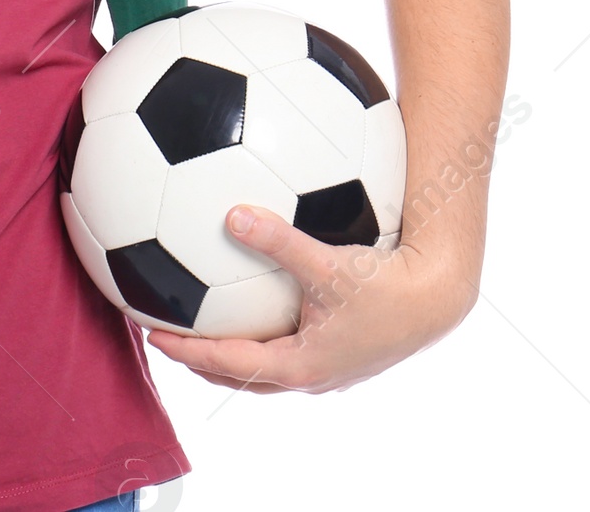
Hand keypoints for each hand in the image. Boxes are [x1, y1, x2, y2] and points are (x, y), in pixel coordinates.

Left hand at [142, 204, 471, 394]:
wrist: (437, 301)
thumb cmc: (386, 286)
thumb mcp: (328, 262)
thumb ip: (278, 240)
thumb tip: (231, 215)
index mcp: (299, 365)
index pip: (227, 363)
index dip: (186, 351)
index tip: (152, 335)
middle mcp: (309, 374)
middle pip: (239, 374)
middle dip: (201, 358)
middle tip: (166, 334)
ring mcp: (326, 367)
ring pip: (264, 367)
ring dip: (230, 350)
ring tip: (200, 322)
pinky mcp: (339, 351)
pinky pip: (288, 347)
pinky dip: (261, 332)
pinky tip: (256, 297)